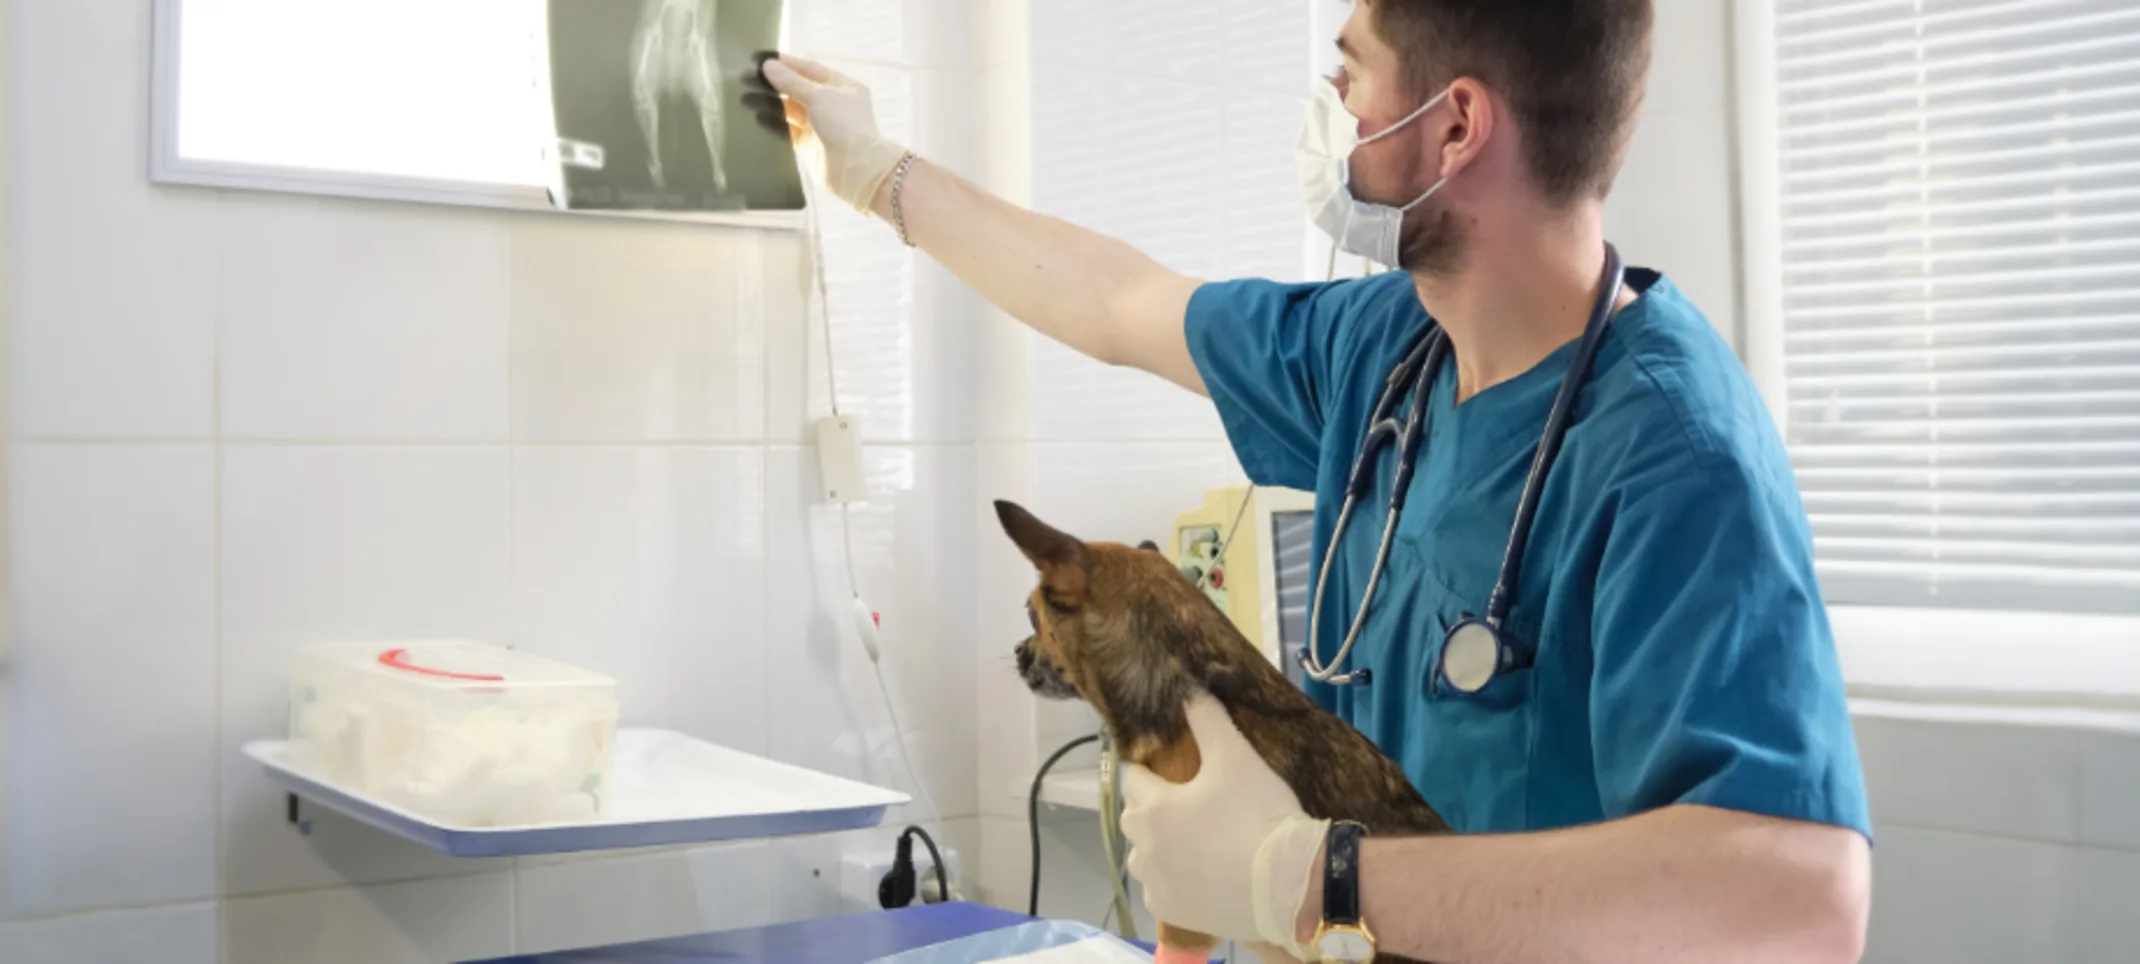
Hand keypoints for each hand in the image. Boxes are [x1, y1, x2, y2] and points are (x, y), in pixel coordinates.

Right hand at [759, 54, 910, 212]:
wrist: (856, 170)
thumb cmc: (843, 125)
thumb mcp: (819, 96)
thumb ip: (792, 81)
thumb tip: (768, 65)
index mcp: (841, 86)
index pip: (809, 68)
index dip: (785, 62)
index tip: (759, 58)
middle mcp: (831, 103)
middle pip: (798, 88)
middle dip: (774, 83)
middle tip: (746, 77)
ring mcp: (820, 124)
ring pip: (791, 109)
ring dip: (770, 102)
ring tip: (745, 97)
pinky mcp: (809, 144)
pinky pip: (788, 129)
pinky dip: (774, 122)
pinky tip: (756, 116)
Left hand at [1120, 692, 1327, 958]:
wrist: (1290, 883)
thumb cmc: (1259, 814)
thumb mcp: (1236, 757)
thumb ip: (1208, 718)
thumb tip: (1189, 688)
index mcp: (1153, 807)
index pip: (1134, 778)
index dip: (1153, 770)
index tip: (1174, 772)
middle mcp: (1144, 848)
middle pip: (1136, 817)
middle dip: (1154, 807)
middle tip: (1191, 804)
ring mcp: (1156, 884)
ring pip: (1145, 856)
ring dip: (1159, 846)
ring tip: (1196, 840)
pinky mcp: (1172, 912)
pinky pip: (1159, 890)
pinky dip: (1172, 880)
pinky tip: (1200, 873)